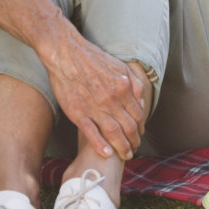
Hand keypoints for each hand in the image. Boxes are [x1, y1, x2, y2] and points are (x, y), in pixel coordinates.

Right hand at [38, 23, 148, 159]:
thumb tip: (142, 100)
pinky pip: (91, 133)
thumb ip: (133, 83)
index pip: (138, 115)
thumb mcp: (120, 66)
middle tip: (134, 150)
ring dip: (122, 146)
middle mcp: (112, 99)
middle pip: (129, 126)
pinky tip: (107, 153)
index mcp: (123, 88)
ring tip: (125, 154)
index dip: (140, 128)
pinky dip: (100, 145)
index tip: (139, 135)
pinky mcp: (77, 112)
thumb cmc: (93, 59)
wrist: (66, 53)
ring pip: (113, 132)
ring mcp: (94, 106)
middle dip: (134, 141)